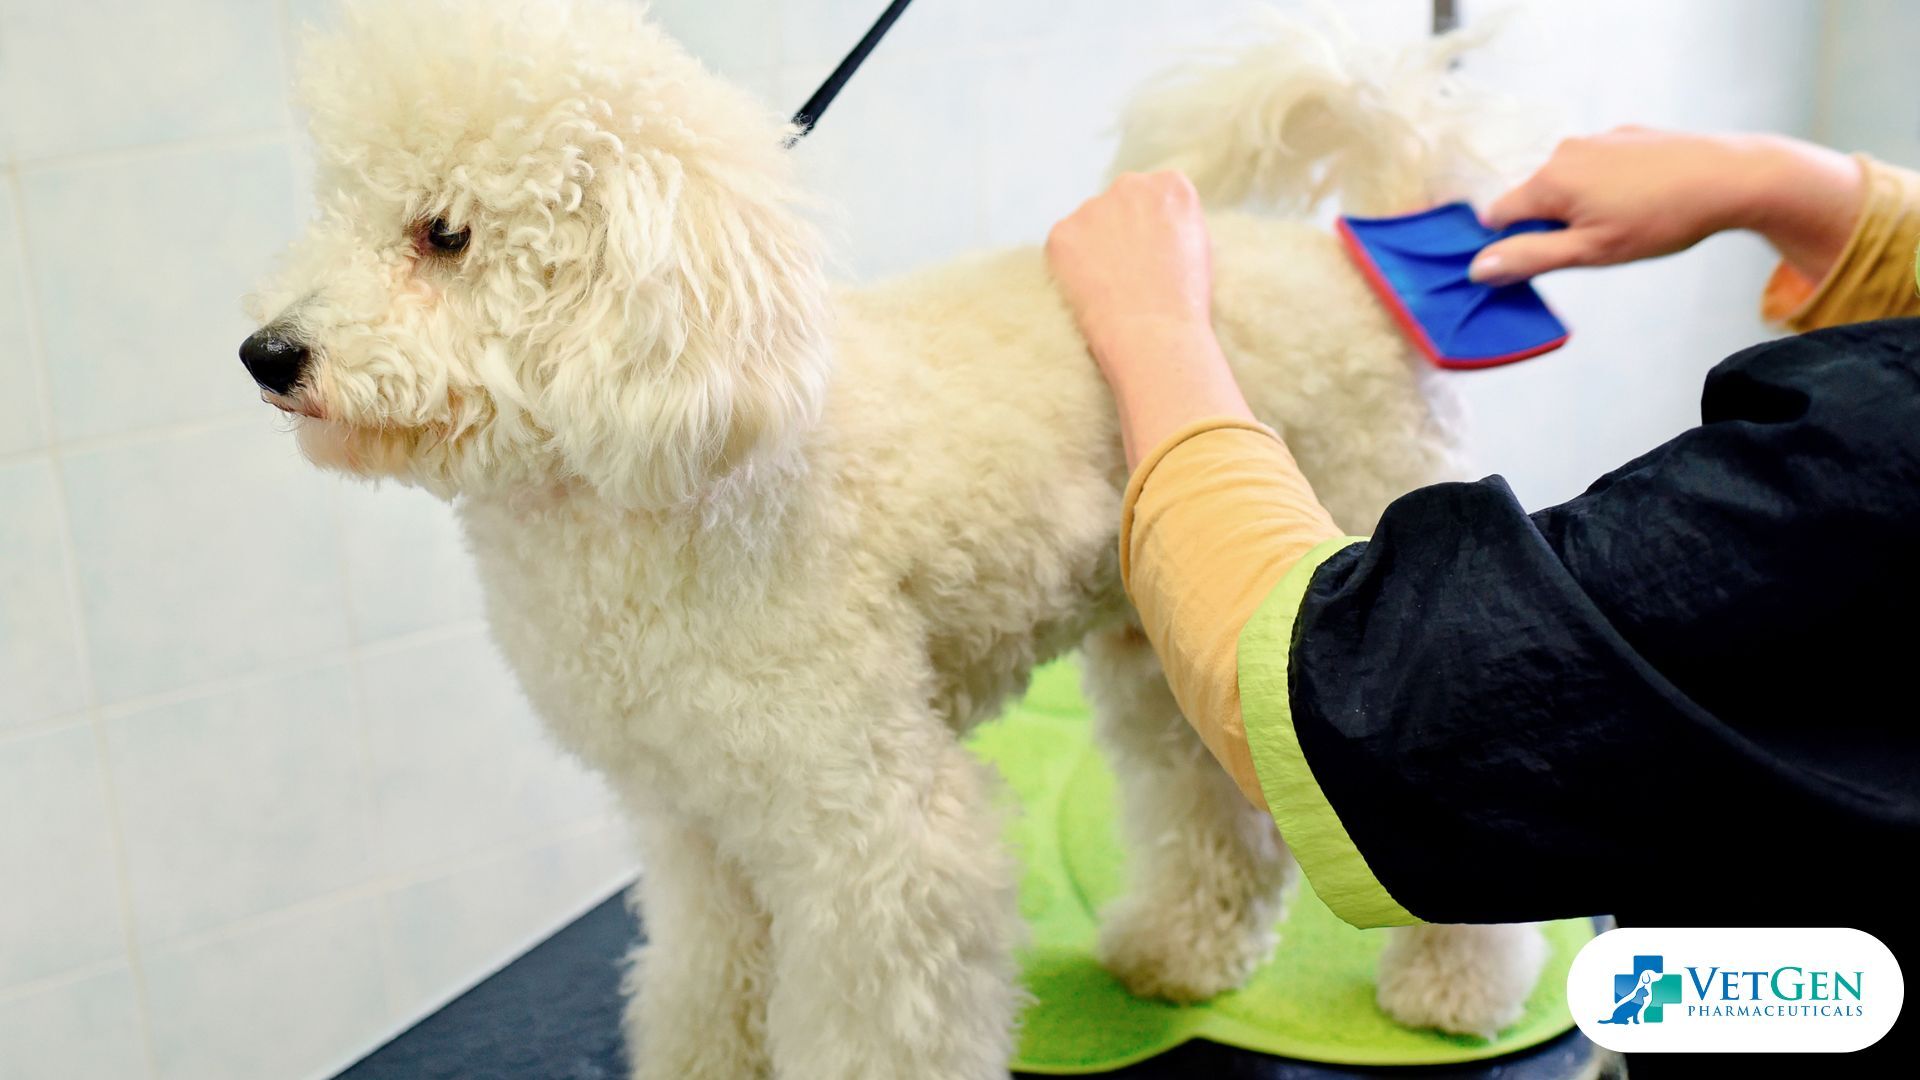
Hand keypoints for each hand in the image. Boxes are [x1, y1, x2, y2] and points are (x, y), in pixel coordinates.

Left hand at [1046, 171, 1216, 371]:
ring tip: (1110, 286)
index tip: (1152, 251)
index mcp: (1171, 185)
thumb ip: (1173, 221)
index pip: (1153, 192)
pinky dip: (1069, 266)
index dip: (1151, 225)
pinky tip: (1090, 290)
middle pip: (1119, 201)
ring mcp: (1092, 207)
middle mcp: (1131, 185)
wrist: (1155, 333)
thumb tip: (1152, 222)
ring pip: (1088, 223)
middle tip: (1127, 270)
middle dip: (1120, 227)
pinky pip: (1062, 245)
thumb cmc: (1184, 302)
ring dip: (1093, 245)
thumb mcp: (1198, 246)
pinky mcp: (1062, 233)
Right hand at [1472, 128, 1864, 285]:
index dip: (1511, 243)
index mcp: (1550, 180)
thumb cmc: (1661, 219)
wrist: (1731, 177)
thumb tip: (1477, 266)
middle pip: (1533, 198)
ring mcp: (1597, 140)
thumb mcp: (1591, 252)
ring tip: (1627, 223)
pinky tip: (1643, 200)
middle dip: (1551, 225)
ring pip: (1567, 183)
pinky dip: (1607, 187)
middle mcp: (1565, 152)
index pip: (1497, 215)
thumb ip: (1530, 258)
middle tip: (1596, 245)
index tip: (1544, 260)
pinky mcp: (1626, 136)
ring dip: (1581, 207)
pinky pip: (1597, 168)